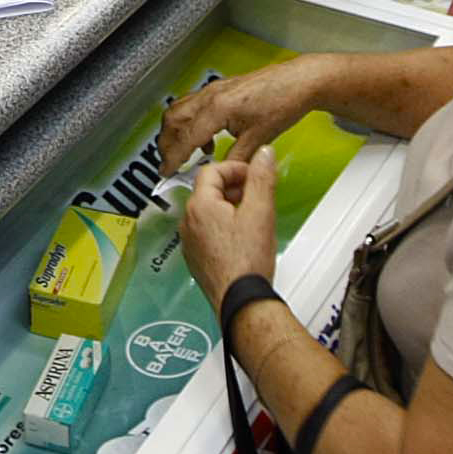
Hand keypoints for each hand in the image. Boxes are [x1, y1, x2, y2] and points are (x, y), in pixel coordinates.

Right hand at [160, 57, 328, 172]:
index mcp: (217, 108)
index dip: (173, 157)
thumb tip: (220, 173)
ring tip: (182, 152)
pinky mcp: (219, 88)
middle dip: (166, 144)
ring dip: (174, 131)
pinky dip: (188, 122)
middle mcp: (210, 96)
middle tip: (168, 163)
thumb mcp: (258, 139)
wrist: (299, 82)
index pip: (185, 137)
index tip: (166, 171)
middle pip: (173, 120)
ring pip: (178, 110)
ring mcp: (213, 90)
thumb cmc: (283, 102)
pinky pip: (191, 105)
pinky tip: (204, 138)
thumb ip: (235, 159)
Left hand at [180, 148, 282, 314]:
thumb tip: (264, 153)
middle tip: (256, 194)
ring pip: (207, 212)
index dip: (235, 168)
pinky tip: (242, 238)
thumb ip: (262, 178)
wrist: (240, 301)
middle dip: (233, 187)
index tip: (253, 175)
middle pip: (208, 191)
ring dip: (228, 206)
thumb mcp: (260, 212)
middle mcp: (188, 222)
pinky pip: (206, 232)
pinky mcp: (196, 258)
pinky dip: (222, 226)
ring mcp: (190, 242)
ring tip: (252, 216)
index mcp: (200, 206)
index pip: (211, 171)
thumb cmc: (247, 261)